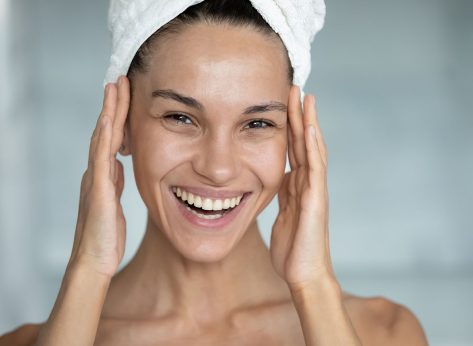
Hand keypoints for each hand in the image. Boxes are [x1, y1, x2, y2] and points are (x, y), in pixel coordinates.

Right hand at [67, 76, 129, 276]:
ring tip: (114, 87)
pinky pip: (101, 158)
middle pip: (105, 132)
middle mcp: (97, 173)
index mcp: (104, 175)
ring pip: (102, 139)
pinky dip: (104, 137)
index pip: (112, 139)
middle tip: (119, 79)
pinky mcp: (97, 191)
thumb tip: (119, 163)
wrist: (94, 261)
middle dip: (113, 105)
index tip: (125, 95)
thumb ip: (114, 182)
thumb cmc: (105, 236)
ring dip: (109, 112)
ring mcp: (95, 180)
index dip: (118, 116)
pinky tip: (108, 120)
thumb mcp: (113, 203)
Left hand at [270, 85, 333, 290]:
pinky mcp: (316, 201)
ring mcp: (314, 190)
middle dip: (299, 114)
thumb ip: (283, 195)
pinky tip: (308, 128)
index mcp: (298, 185)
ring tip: (305, 96)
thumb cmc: (293, 249)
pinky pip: (314, 169)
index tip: (284, 102)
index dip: (289, 125)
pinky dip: (312, 147)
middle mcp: (308, 183)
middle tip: (295, 87)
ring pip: (312, 149)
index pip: (294, 148)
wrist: (303, 274)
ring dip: (308, 122)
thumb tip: (279, 179)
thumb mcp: (283, 214)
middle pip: (304, 142)